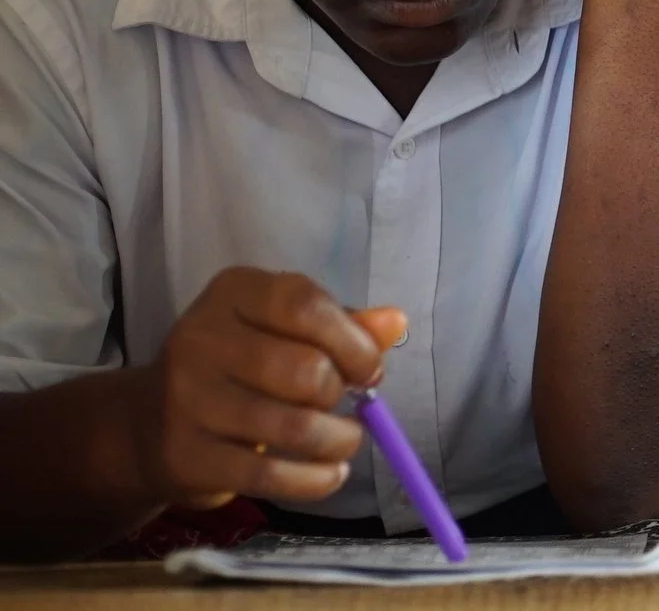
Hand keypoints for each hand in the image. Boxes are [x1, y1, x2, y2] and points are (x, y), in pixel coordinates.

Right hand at [144, 268, 403, 510]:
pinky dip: (314, 480)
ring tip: (345, 442)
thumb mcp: (285, 330)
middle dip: (340, 393)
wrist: (149, 425)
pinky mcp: (186, 456)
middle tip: (343, 403)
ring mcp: (187, 400)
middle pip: (304, 369)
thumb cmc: (238, 367)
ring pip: (293, 426)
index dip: (353, 341)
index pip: (304, 304)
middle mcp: (200, 338)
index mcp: (232, 292)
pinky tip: (328, 474)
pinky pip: (269, 476)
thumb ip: (344, 324)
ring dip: (338, 441)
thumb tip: (396, 323)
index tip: (370, 369)